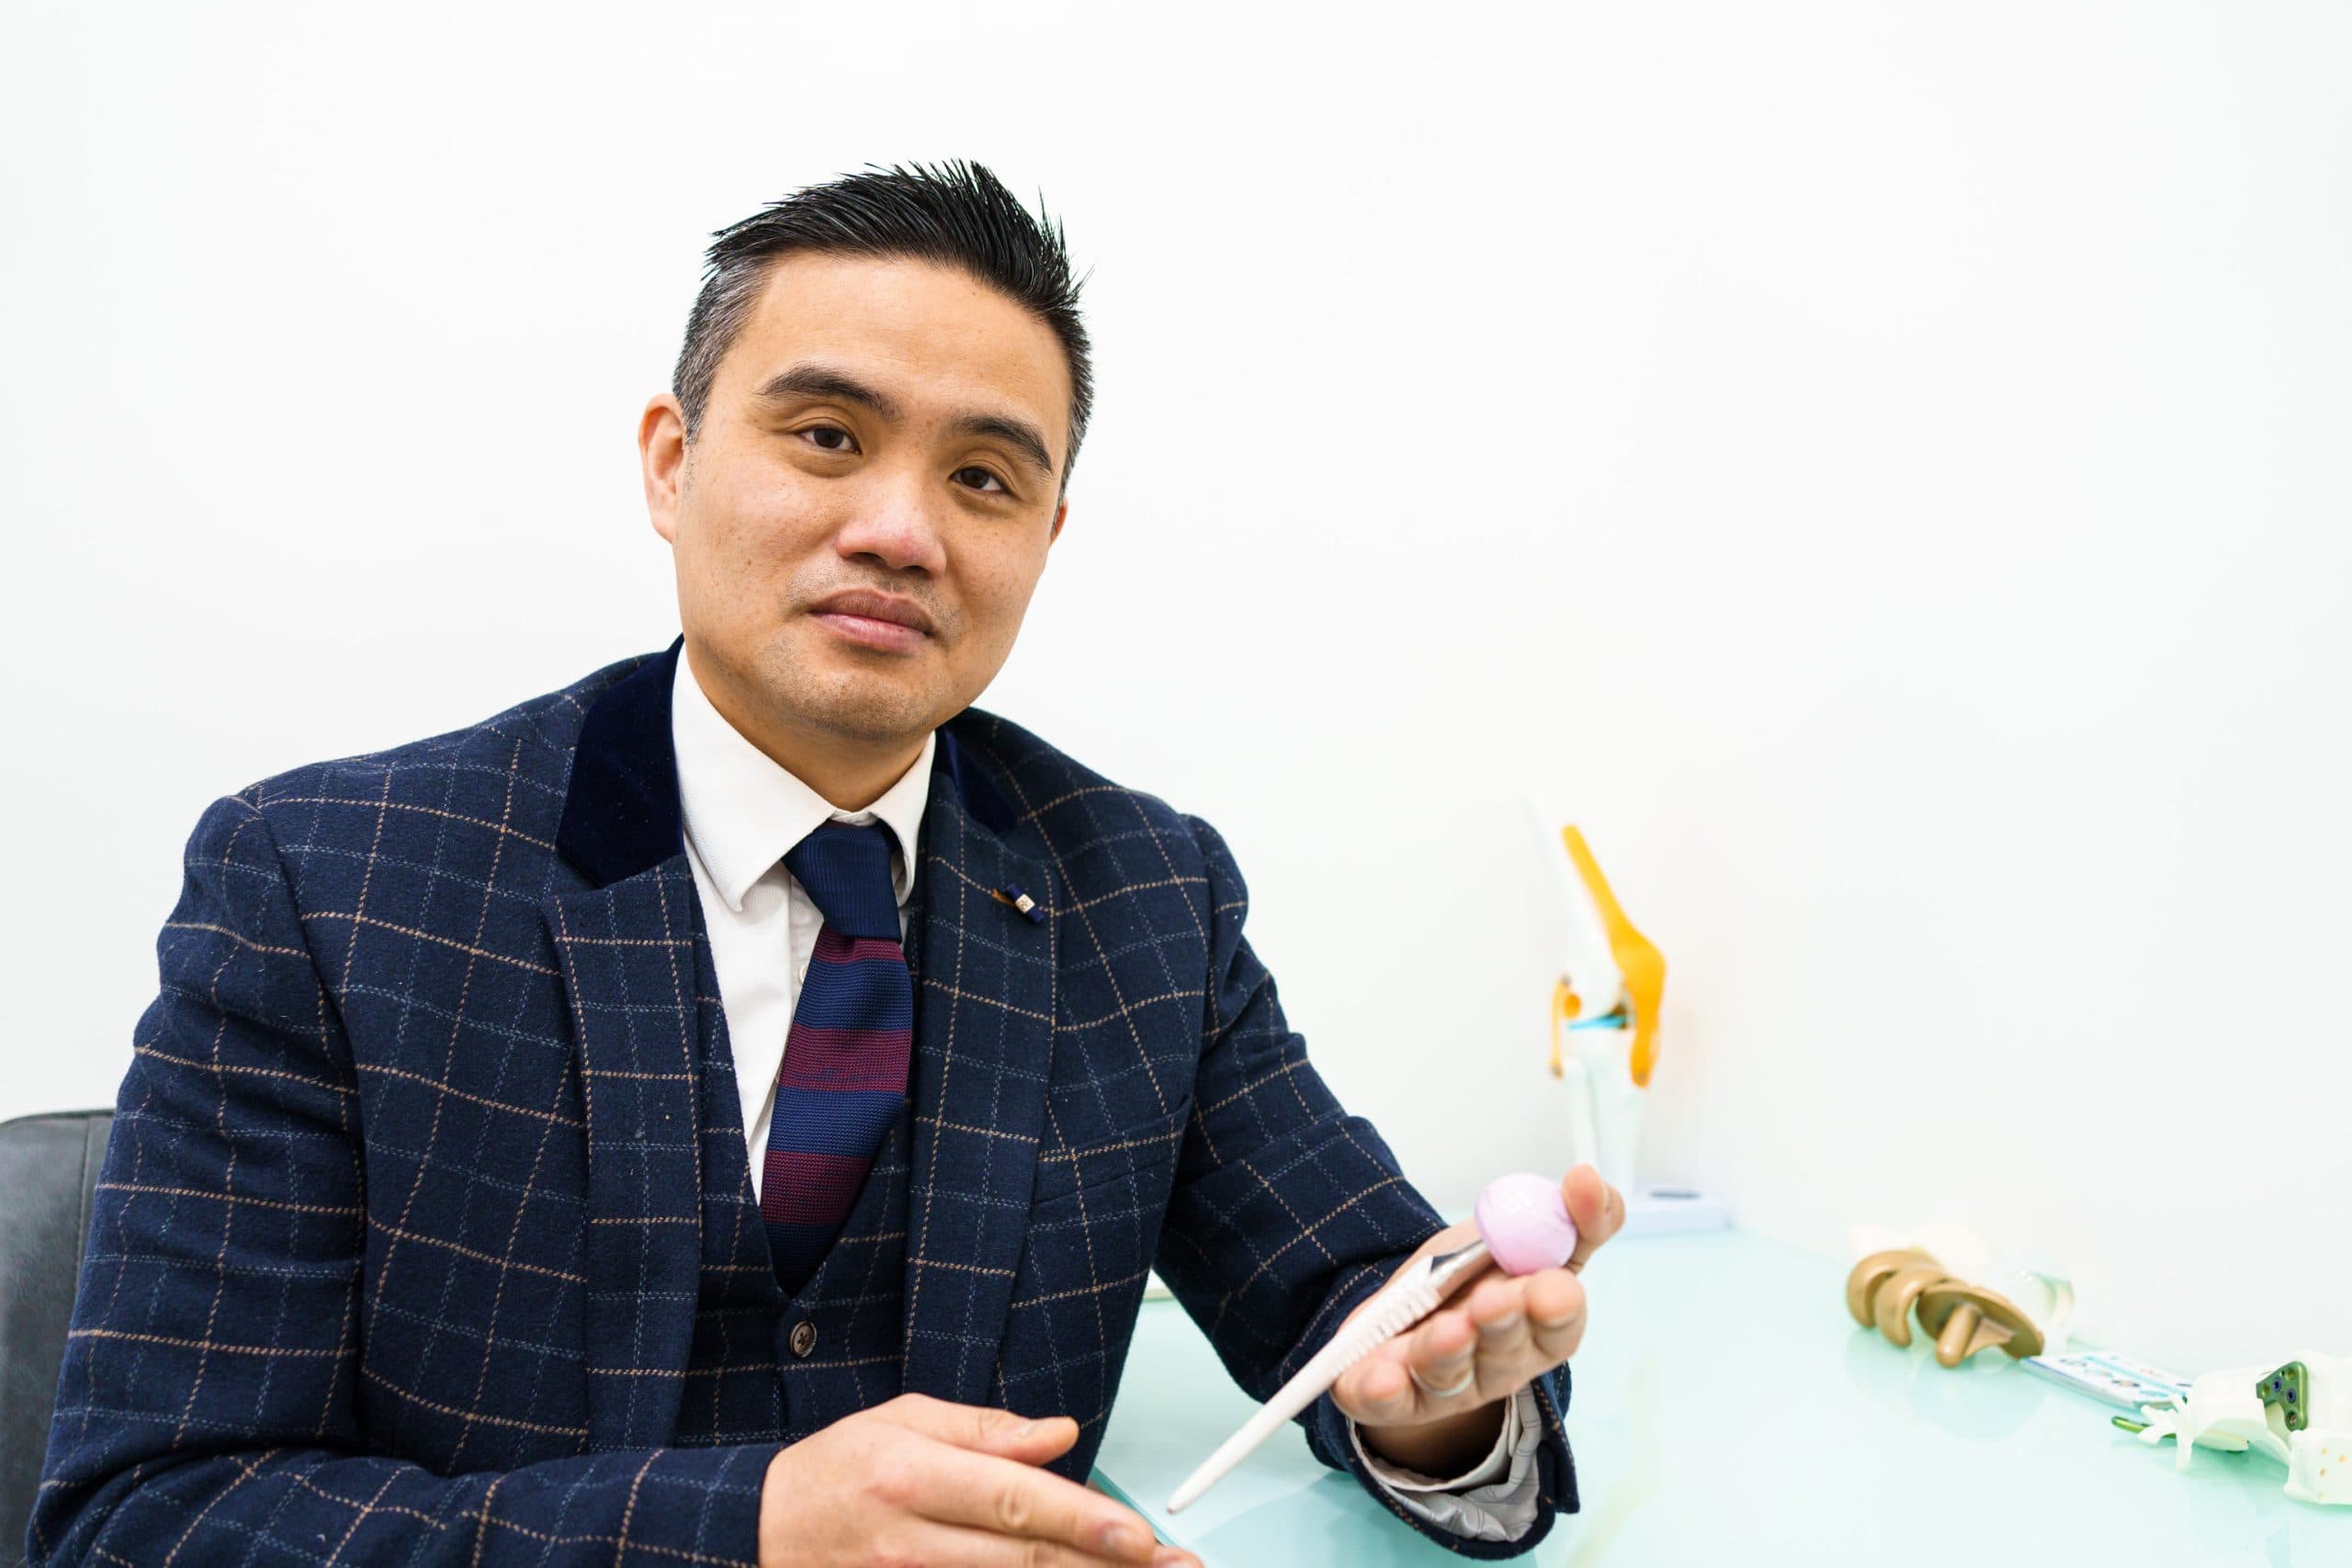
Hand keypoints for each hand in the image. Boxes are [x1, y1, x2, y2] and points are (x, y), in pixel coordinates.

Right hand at [758, 1393, 1197, 1566]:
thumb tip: (1059, 1433)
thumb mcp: (901, 1421)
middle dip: (1102, 1567)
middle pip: (1024, 1561)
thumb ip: (985, 1430)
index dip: (1080, 1520)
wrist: (753, 1537)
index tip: (1137, 1535)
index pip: (1011, 1500)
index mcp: (913, 1476)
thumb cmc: (834, 1473)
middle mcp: (912, 1540)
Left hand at [1332, 1165, 1625, 1476]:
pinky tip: (1382, 1379)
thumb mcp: (1522, 1231)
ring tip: (1446, 1330)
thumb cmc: (1476, 1271)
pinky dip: (1386, 1391)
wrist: (1413, 1307)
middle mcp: (1499, 1363)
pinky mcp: (1397, 1397)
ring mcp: (1448, 1384)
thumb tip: (1588, 1178)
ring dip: (1447, 1352)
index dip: (1556, 1309)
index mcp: (1539, 1326)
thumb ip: (1568, 1214)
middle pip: (1505, 1351)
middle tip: (1493, 1300)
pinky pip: (1390, 1400)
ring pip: (1449, 1373)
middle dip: (1501, 1326)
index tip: (1554, 1287)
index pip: (1559, 1325)